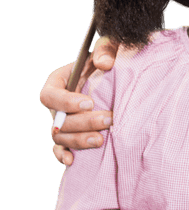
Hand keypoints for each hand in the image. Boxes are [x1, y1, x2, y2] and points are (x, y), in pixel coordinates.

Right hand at [41, 37, 117, 164]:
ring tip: (101, 140)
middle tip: (109, 119)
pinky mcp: (70, 133)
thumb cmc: (109, 59)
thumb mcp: (109, 48)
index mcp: (58, 82)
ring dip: (79, 140)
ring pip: (60, 137)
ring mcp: (62, 121)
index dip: (66, 102)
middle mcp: (57, 104)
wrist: (118, 75)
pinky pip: (60, 149)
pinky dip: (63, 156)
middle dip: (83, 122)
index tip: (89, 103)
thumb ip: (106, 50)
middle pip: (59, 120)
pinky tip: (72, 161)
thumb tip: (105, 63)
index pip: (50, 95)